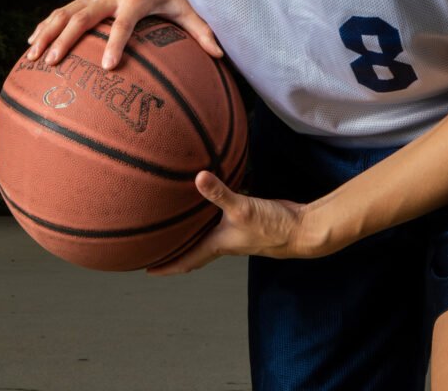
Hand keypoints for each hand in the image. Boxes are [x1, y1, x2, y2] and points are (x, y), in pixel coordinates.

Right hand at [26, 0, 221, 69]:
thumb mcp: (182, 2)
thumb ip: (200, 29)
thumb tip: (221, 55)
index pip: (123, 24)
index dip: (116, 43)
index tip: (106, 66)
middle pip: (84, 18)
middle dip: (66, 39)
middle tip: (53, 62)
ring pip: (65, 13)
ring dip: (47, 33)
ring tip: (33, 56)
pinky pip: (61, 12)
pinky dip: (45, 26)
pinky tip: (31, 43)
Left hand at [147, 172, 311, 274]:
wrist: (301, 229)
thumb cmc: (271, 227)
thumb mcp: (243, 208)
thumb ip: (220, 193)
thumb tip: (198, 177)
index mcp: (218, 244)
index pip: (187, 260)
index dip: (167, 266)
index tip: (146, 270)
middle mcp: (224, 241)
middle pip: (193, 249)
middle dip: (174, 250)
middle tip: (153, 245)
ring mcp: (236, 231)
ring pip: (207, 233)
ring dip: (192, 231)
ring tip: (174, 222)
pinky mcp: (247, 219)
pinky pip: (222, 217)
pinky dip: (211, 210)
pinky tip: (208, 194)